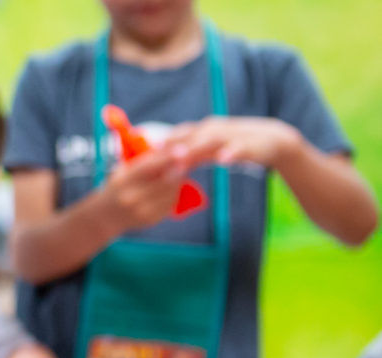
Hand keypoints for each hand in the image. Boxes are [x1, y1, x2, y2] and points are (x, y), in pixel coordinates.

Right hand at [95, 148, 187, 232]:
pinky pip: (170, 203)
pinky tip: (171, 188)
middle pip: (163, 181)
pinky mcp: (150, 220)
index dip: (166, 157)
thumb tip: (168, 148)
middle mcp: (131, 197)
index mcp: (122, 182)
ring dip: (178, 181)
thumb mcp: (122, 172)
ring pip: (170, 192)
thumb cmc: (116, 188)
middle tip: (186, 161)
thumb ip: (142, 162)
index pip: (148, 167)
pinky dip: (174, 193)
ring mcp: (141, 211)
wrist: (104, 217)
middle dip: (177, 169)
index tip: (181, 149)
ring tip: (177, 172)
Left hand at [166, 116, 306, 167]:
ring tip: (181, 158)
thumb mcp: (210, 150)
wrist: (274, 141)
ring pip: (211, 140)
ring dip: (195, 148)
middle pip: (190, 136)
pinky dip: (231, 153)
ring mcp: (232, 135)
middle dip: (173, 145)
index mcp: (204, 130)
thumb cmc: (235, 146)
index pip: (179, 135)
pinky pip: (240, 148)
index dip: (162, 144)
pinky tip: (223, 160)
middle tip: (155, 156)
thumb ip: (189, 155)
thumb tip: (164, 165)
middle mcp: (215, 129)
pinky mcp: (251, 143)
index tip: (144, 155)